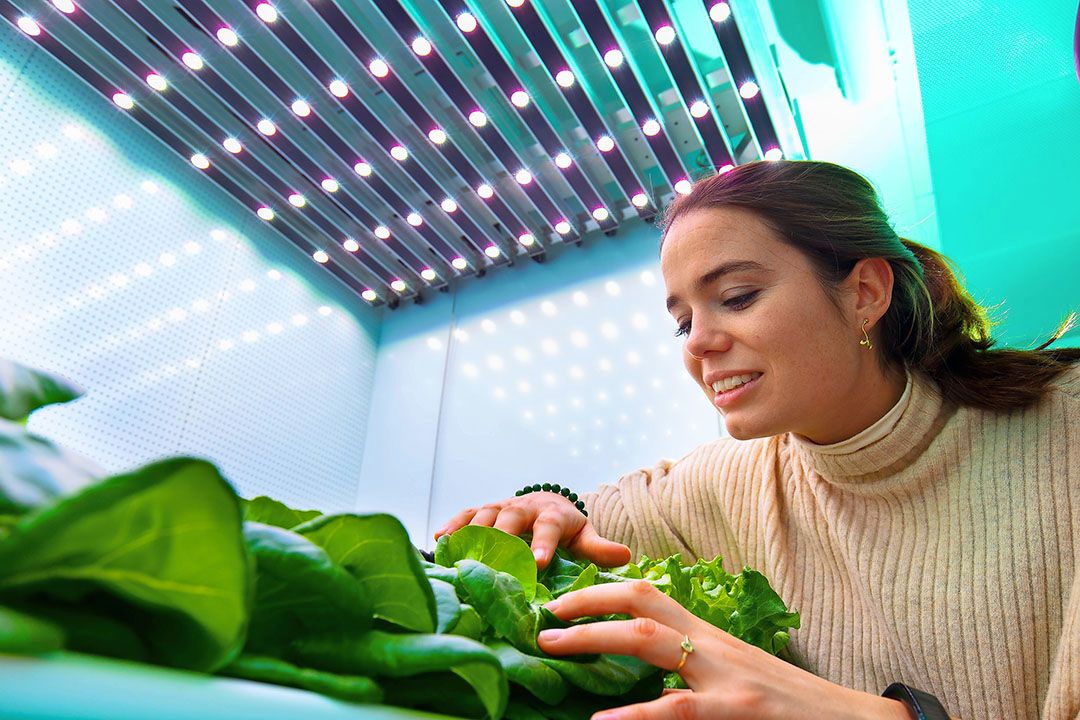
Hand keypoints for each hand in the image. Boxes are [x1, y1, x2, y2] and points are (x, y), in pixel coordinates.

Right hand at [434, 493, 630, 568]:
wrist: (550, 506)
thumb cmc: (568, 529)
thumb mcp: (585, 537)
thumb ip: (599, 548)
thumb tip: (625, 557)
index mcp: (554, 514)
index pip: (550, 526)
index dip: (543, 543)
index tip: (538, 563)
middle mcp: (526, 506)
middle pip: (512, 515)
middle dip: (502, 535)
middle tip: (492, 560)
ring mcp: (502, 506)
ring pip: (486, 513)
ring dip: (472, 531)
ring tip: (459, 551)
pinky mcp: (485, 511)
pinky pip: (467, 515)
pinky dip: (453, 525)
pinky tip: (439, 539)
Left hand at [537, 581, 911, 719]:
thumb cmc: (786, 703)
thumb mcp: (732, 675)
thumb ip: (689, 666)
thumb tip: (643, 670)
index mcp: (707, 636)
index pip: (648, 595)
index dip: (601, 589)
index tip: (562, 598)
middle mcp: (711, 644)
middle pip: (641, 601)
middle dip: (586, 602)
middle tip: (542, 616)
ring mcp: (724, 674)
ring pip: (649, 641)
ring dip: (594, 638)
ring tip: (552, 646)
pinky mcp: (737, 710)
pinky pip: (677, 709)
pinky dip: (636, 715)